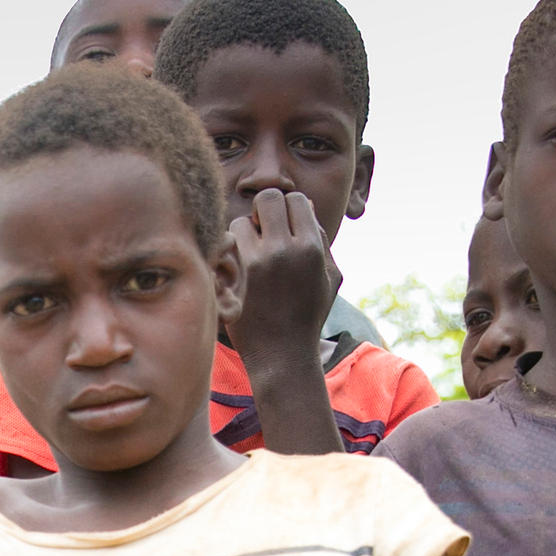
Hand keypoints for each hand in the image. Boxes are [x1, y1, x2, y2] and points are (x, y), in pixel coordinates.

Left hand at [224, 188, 336, 368]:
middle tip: (264, 231)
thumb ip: (320, 238)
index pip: (294, 199)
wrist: (283, 357)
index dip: (287, 208)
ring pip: (241, 221)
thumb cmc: (308, 315)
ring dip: (244, 234)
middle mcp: (284, 250)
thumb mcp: (330, 277)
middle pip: (267, 199)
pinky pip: (225, 247)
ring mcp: (255, 264)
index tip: (284, 227)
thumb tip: (303, 205)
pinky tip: (237, 268)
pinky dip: (230, 253)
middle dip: (264, 211)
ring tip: (252, 256)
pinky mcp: (234, 279)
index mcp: (311, 248)